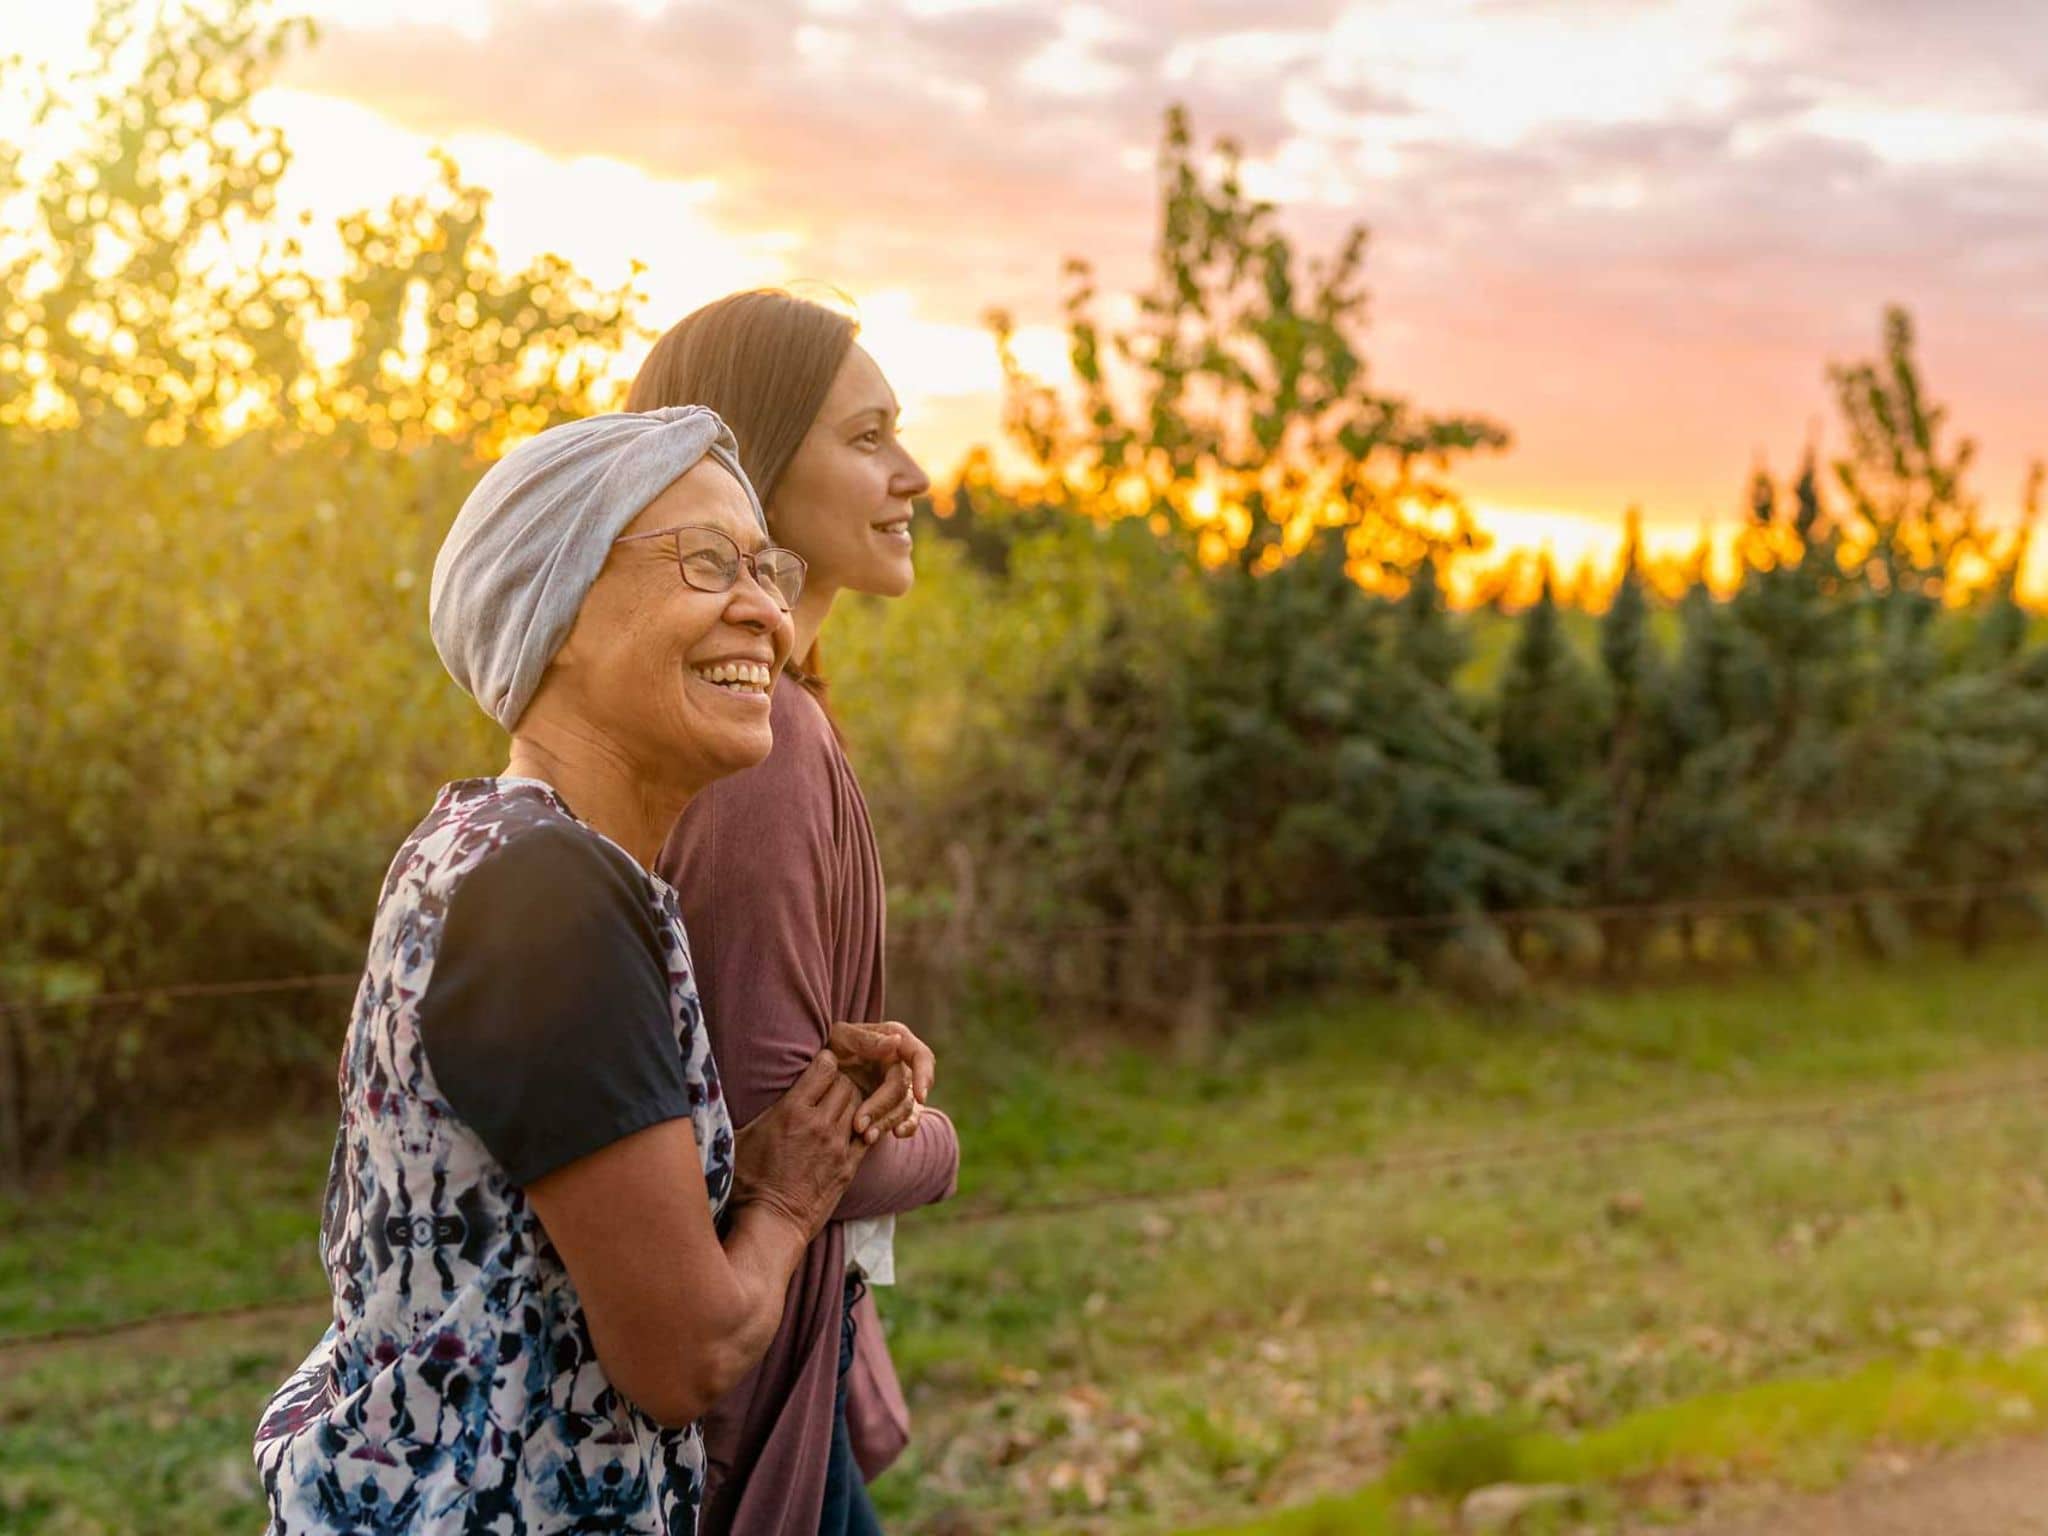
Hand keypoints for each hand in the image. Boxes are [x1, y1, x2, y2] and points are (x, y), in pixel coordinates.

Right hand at [730, 1051, 864, 1240]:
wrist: (771, 1224)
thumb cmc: (747, 1183)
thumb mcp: (737, 1140)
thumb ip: (736, 1111)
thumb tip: (711, 1089)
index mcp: (792, 1111)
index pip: (825, 1068)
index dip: (825, 1062)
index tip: (820, 1066)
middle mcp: (820, 1123)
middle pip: (846, 1083)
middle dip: (839, 1080)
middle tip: (830, 1087)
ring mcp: (838, 1145)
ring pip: (859, 1105)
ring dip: (851, 1102)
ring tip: (839, 1107)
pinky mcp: (849, 1166)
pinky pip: (868, 1134)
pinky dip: (864, 1127)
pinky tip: (853, 1129)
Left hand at [828, 1021, 936, 1143]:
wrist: (818, 1070)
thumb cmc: (830, 1046)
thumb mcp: (841, 1038)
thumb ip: (866, 1040)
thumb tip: (896, 1042)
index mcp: (896, 1040)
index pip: (921, 1056)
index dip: (924, 1076)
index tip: (921, 1097)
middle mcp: (901, 1063)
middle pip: (904, 1089)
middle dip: (883, 1108)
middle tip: (860, 1125)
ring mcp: (899, 1086)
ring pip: (905, 1108)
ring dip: (887, 1123)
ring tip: (866, 1137)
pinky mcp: (894, 1105)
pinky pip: (909, 1119)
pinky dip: (906, 1128)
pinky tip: (896, 1135)